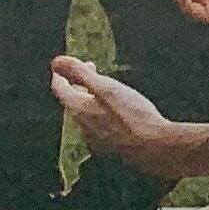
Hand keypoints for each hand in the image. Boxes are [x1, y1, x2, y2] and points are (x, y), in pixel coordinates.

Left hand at [49, 54, 186, 178]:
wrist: (153, 146)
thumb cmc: (131, 114)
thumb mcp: (106, 87)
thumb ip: (81, 73)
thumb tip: (56, 61)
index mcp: (79, 109)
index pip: (61, 90)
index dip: (61, 75)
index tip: (65, 66)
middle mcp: (83, 126)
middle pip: (73, 102)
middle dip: (79, 85)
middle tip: (91, 73)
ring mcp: (95, 139)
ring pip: (86, 115)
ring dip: (91, 100)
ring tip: (105, 91)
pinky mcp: (109, 148)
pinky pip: (98, 127)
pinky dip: (101, 114)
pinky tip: (116, 113)